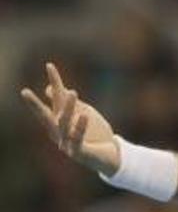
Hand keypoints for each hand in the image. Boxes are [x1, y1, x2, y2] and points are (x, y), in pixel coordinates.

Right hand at [20, 62, 120, 176]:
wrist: (111, 154)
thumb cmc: (95, 134)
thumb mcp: (82, 113)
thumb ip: (68, 103)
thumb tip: (50, 89)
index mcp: (60, 121)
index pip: (55, 98)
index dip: (54, 82)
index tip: (50, 65)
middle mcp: (59, 133)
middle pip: (46, 116)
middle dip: (34, 105)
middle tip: (24, 92)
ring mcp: (67, 144)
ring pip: (64, 125)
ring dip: (68, 108)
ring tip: (73, 92)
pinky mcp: (79, 152)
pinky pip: (78, 139)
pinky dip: (80, 127)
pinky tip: (84, 115)